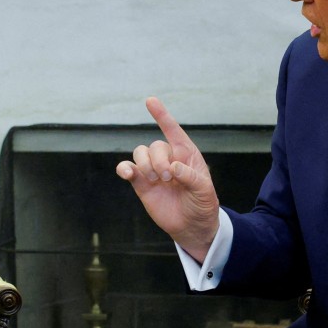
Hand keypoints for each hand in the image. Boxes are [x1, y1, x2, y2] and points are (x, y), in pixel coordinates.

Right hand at [116, 97, 220, 261]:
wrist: (192, 226)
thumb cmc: (202, 204)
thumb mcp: (204, 190)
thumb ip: (190, 176)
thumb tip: (173, 167)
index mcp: (186, 154)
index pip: (173, 130)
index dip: (161, 115)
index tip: (150, 100)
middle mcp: (168, 158)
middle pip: (155, 146)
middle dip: (158, 160)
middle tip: (168, 178)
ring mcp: (153, 170)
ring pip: (140, 153)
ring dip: (145, 164)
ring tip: (155, 180)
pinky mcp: (141, 183)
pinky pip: (127, 169)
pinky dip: (123, 168)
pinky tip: (126, 173)